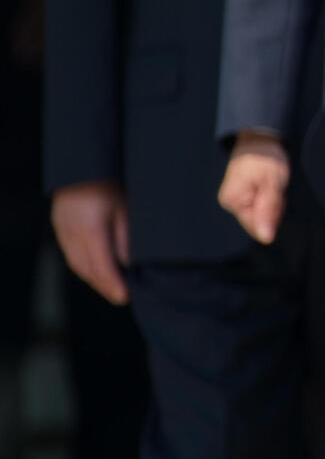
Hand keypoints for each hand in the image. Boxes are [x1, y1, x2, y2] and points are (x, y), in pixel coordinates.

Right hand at [50, 181, 128, 305]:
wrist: (84, 162)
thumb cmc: (113, 181)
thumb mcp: (127, 207)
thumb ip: (127, 236)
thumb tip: (131, 263)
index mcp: (91, 229)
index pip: (102, 266)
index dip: (114, 284)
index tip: (125, 297)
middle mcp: (72, 233)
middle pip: (87, 269)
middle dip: (105, 286)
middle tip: (122, 297)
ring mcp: (63, 230)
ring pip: (77, 264)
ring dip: (94, 278)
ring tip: (112, 287)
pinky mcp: (60, 226)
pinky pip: (71, 254)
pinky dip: (85, 266)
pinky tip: (97, 270)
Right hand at [217, 131, 291, 244]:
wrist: (259, 137)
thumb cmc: (265, 157)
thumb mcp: (272, 183)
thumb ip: (268, 211)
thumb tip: (266, 238)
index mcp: (233, 201)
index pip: (257, 225)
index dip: (273, 212)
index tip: (275, 194)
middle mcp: (230, 203)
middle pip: (260, 219)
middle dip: (274, 206)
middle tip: (274, 185)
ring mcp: (236, 198)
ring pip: (262, 212)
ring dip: (273, 200)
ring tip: (271, 181)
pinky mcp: (243, 194)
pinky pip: (261, 204)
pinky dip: (269, 196)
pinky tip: (269, 183)